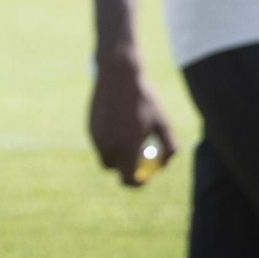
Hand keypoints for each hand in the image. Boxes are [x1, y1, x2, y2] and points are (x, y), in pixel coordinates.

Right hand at [88, 53, 177, 186]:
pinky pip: (99, 141)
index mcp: (127, 148)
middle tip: (136, 157)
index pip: (128, 179)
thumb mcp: (162, 121)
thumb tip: (166, 163)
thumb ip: (169, 146)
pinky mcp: (89, 128)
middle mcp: (109, 146)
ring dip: (116, 151)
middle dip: (124, 167)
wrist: (118, 75)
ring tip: (128, 128)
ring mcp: (96, 137)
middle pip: (114, 169)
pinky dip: (108, 138)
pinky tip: (118, 118)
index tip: (145, 177)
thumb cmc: (143, 98)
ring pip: (105, 155)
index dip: (137, 183)